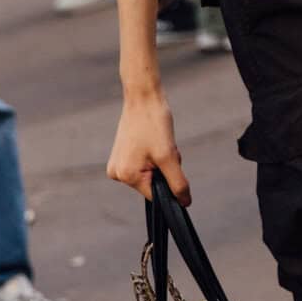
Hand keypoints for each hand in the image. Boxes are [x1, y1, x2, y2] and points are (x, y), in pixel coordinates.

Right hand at [108, 86, 189, 205]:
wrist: (143, 97)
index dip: (170, 182)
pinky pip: (144, 165)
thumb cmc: (154, 123)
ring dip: (161, 162)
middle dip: (165, 169)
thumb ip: (178, 183)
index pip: (156, 195)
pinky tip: (153, 141)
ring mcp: (118, 165)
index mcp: (126, 176)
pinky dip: (155, 157)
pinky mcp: (122, 156)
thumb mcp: (169, 156)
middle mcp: (117, 174)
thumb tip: (184, 203)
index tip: (170, 160)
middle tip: (164, 147)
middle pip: (153, 184)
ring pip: (151, 174)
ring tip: (157, 141)